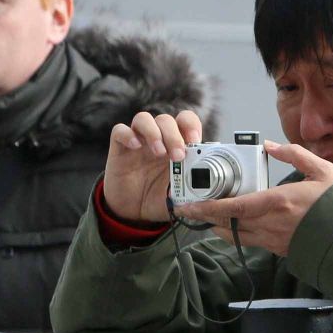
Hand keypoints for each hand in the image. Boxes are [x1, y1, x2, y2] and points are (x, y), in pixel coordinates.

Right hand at [102, 110, 205, 225]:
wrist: (134, 213)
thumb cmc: (160, 199)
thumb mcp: (182, 197)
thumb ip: (196, 193)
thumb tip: (212, 196)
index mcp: (176, 146)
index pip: (185, 121)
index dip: (191, 125)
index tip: (194, 141)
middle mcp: (158, 140)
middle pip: (166, 119)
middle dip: (174, 135)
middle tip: (178, 156)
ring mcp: (137, 142)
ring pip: (143, 119)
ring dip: (153, 132)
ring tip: (159, 153)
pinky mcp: (119, 149)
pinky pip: (119, 130)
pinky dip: (128, 134)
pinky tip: (135, 146)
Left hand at [172, 142, 332, 256]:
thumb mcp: (322, 170)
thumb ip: (294, 155)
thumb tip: (270, 146)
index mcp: (278, 201)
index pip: (232, 207)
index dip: (206, 207)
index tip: (189, 205)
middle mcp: (271, 223)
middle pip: (227, 223)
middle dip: (205, 217)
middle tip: (189, 210)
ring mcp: (274, 239)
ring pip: (235, 236)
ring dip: (219, 227)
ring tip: (209, 218)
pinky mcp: (280, 249)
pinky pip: (251, 242)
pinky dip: (238, 234)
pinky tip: (236, 226)